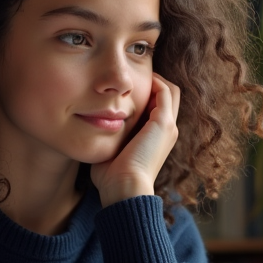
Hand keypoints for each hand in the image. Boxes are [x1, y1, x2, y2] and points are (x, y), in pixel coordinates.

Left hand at [91, 72, 180, 207]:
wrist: (125, 189)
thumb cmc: (112, 177)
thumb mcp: (111, 151)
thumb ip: (108, 137)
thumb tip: (91, 128)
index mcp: (158, 139)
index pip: (161, 107)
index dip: (147, 93)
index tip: (126, 87)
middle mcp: (168, 131)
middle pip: (170, 95)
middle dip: (154, 82)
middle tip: (132, 75)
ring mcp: (168, 126)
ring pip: (171, 90)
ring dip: (155, 79)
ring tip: (134, 73)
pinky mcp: (163, 123)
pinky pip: (164, 91)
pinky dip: (153, 81)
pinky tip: (134, 79)